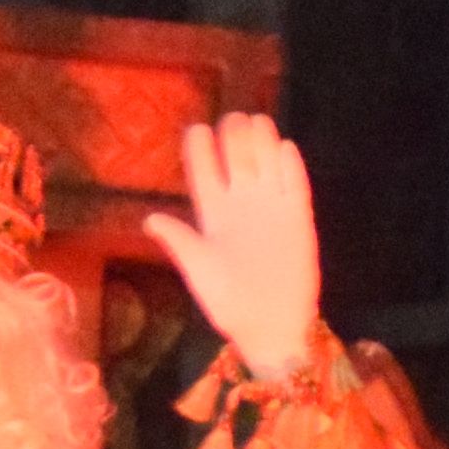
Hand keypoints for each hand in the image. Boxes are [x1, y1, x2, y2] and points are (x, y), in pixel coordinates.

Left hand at [145, 113, 328, 405]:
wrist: (271, 327)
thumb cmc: (229, 303)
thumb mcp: (199, 270)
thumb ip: (179, 241)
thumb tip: (150, 218)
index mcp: (212, 214)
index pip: (204, 172)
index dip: (200, 149)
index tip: (197, 129)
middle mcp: (241, 205)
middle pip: (236, 158)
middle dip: (235, 135)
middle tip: (234, 121)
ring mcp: (271, 209)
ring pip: (266, 163)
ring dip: (263, 142)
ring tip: (257, 123)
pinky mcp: (299, 219)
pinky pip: (296, 185)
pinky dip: (291, 166)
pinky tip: (285, 149)